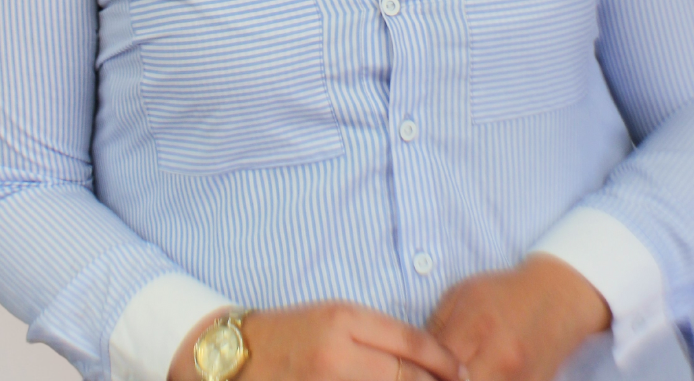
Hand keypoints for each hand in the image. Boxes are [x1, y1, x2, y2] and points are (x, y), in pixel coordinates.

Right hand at [169, 301, 462, 380]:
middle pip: (406, 377)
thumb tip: (425, 359)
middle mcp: (337, 354)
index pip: (410, 342)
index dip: (444, 361)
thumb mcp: (334, 318)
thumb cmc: (290, 333)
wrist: (231, 358)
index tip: (462, 371)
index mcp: (344, 319)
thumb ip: (376, 335)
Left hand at [427, 255, 611, 380]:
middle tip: (429, 374)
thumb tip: (411, 359)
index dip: (419, 373)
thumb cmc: (502, 293)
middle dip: (437, 380)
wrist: (557, 297)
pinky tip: (476, 375)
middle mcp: (500, 358)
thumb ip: (435, 329)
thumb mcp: (461, 295)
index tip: (411, 371)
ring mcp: (520, 379)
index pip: (437, 366)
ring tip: (456, 374)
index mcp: (477, 327)